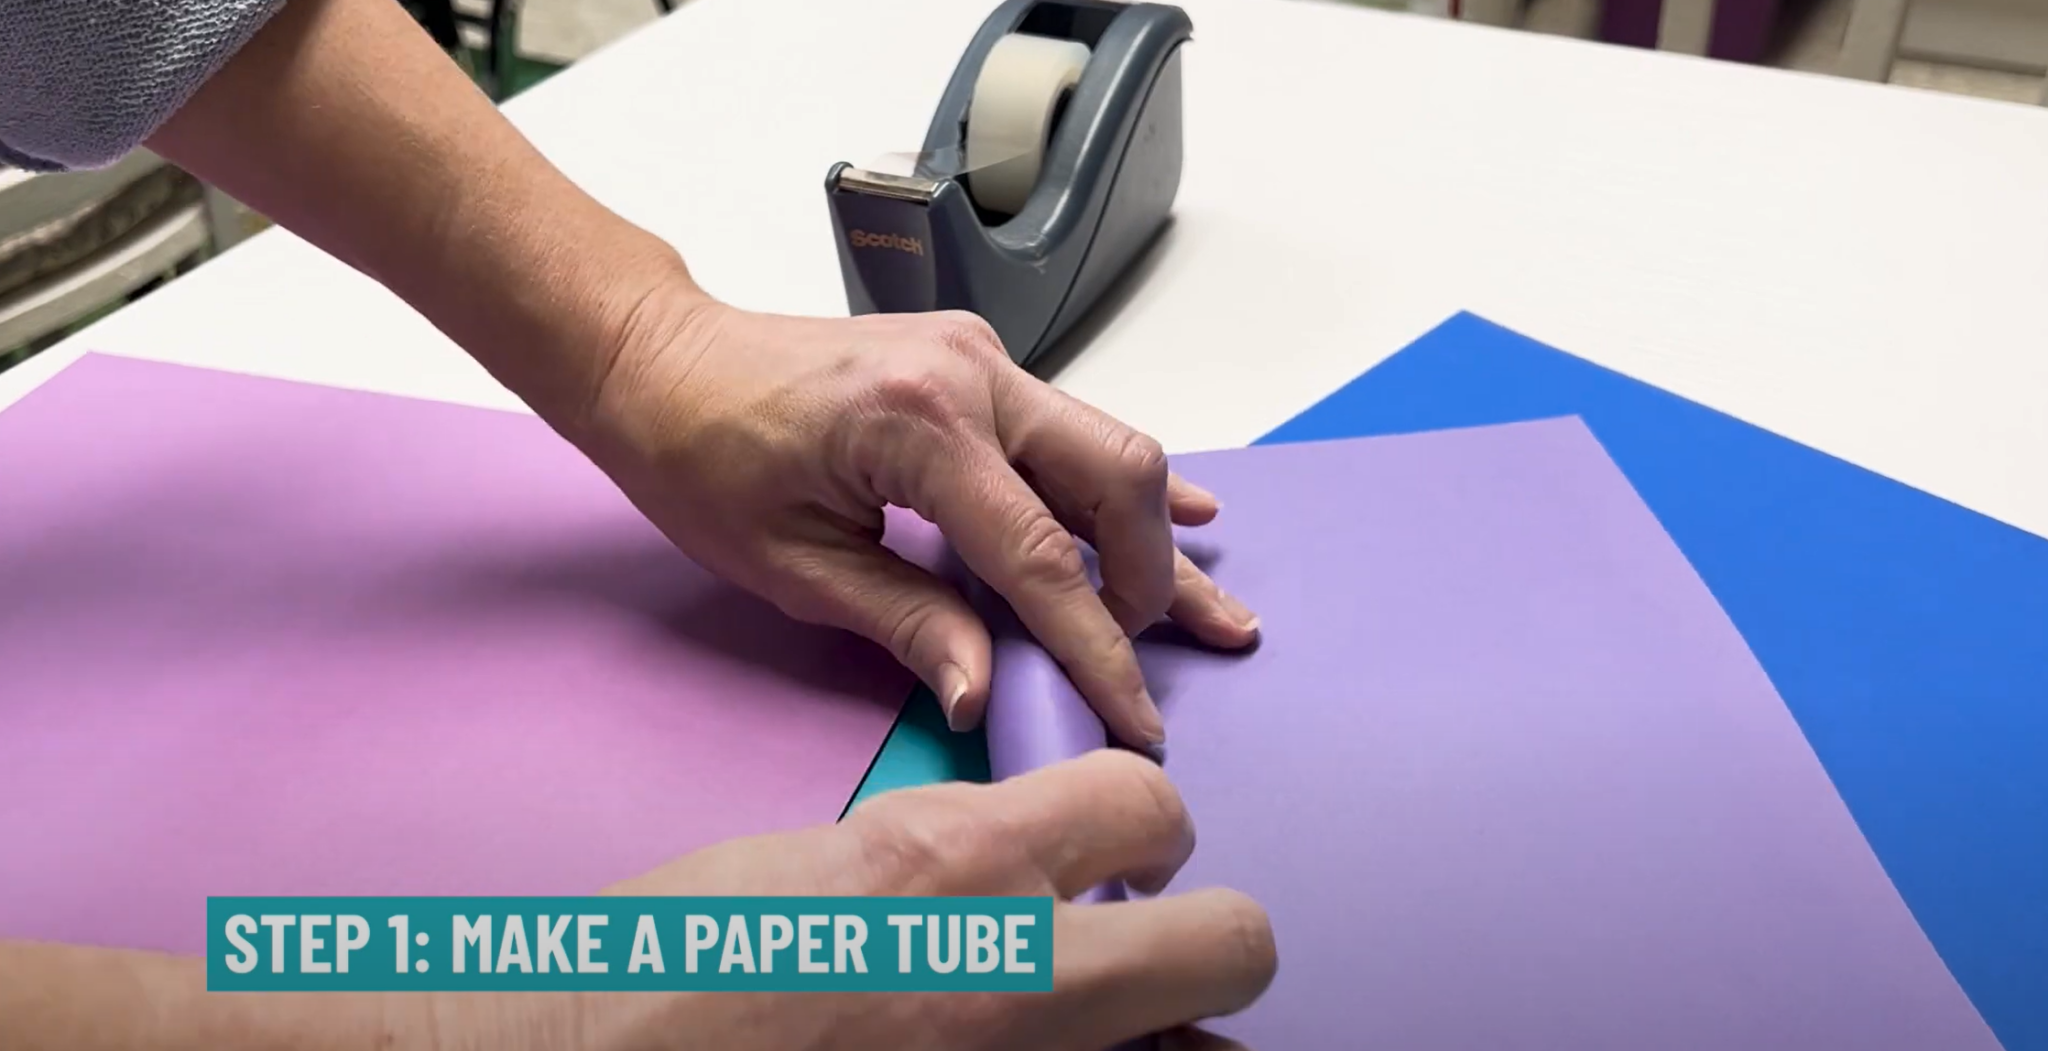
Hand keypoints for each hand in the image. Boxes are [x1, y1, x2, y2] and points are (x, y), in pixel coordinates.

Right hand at [488, 750, 1275, 1050]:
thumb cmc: (687, 959)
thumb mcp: (840, 861)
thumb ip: (964, 857)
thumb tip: (1041, 871)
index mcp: (954, 862)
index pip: (1147, 800)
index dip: (1139, 822)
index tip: (1116, 851)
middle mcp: (1012, 974)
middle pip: (1236, 943)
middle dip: (1208, 934)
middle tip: (1142, 942)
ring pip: (1189, 1049)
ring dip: (1160, 1026)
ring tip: (1085, 1014)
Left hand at [578, 293, 1261, 749]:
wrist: (659, 356)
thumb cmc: (698, 454)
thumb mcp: (791, 566)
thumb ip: (907, 623)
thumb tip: (988, 693)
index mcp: (918, 426)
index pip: (1041, 558)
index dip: (1097, 651)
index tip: (1137, 722)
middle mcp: (971, 374)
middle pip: (1114, 481)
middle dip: (1149, 586)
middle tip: (1151, 670)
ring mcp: (981, 357)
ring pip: (1109, 446)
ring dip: (1152, 538)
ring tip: (1210, 615)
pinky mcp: (977, 363)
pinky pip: (1074, 426)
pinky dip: (1121, 484)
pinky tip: (1187, 517)